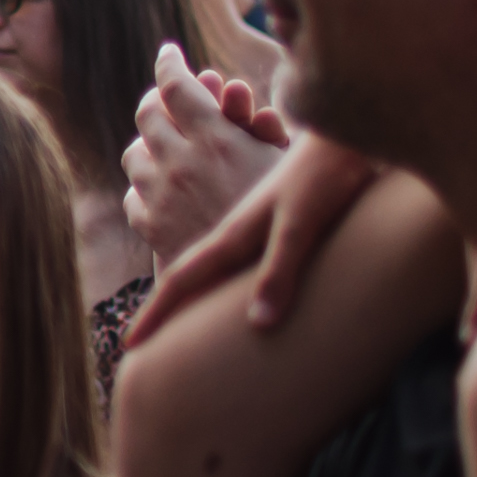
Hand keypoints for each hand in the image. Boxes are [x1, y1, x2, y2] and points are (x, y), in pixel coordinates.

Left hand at [120, 45, 291, 267]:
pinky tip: (160, 187)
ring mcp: (159, 194)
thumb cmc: (291, 220)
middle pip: (149, 114)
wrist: (258, 284)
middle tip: (166, 96)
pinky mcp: (150, 225)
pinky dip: (145, 186)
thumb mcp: (284, 166)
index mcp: (216, 140)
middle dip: (157, 100)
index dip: (170, 64)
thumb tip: (232, 88)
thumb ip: (256, 124)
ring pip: (134, 152)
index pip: (177, 85)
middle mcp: (179, 163)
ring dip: (148, 143)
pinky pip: (133, 194)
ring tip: (163, 143)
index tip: (169, 52)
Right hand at [130, 127, 379, 344]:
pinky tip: (230, 282)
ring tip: (176, 317)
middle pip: (188, 271)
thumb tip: (257, 325)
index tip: (129, 346)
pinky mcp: (278, 218)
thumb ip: (279, 270)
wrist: (347, 130)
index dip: (157, 315)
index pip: (184, 280)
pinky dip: (220, 273)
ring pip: (208, 259)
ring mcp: (256, 222)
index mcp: (234, 234)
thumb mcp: (304, 224)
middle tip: (141, 341)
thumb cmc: (328, 175)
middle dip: (163, 304)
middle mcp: (237, 229)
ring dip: (187, 286)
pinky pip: (234, 253)